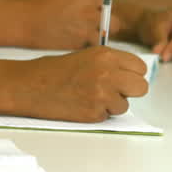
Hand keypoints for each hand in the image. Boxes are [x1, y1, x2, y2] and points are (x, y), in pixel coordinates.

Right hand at [10, 48, 149, 121]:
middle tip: (116, 91)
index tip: (125, 77)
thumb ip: (110, 63)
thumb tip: (131, 75)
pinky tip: (82, 104)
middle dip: (131, 91)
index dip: (132, 74)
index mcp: (106, 55)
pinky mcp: (93, 112)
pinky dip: (99, 113)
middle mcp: (107, 73)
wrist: (30, 85)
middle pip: (141, 87)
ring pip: (125, 105)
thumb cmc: (55, 70)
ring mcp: (101, 94)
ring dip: (112, 104)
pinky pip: (108, 116)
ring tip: (91, 96)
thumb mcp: (87, 56)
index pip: (140, 67)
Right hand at [18, 0, 118, 48]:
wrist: (24, 20)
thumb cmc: (40, 7)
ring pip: (106, 38)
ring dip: (100, 41)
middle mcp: (92, 11)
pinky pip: (93, 48)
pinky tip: (76, 49)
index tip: (95, 20)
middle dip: (107, 29)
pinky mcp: (80, 44)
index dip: (101, 15)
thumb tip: (96, 14)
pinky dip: (89, 50)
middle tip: (96, 34)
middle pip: (114, 23)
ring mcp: (88, 28)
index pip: (107, 6)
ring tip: (86, 45)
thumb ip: (83, 4)